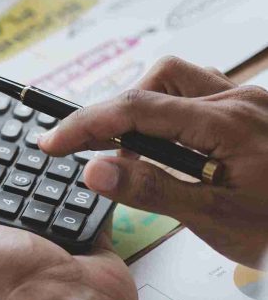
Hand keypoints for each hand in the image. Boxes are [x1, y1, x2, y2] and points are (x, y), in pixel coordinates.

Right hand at [40, 56, 267, 267]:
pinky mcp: (258, 110)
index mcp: (230, 124)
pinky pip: (206, 92)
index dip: (86, 124)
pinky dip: (177, 110)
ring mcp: (253, 101)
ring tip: (140, 153)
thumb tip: (96, 168)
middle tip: (102, 155)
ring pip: (182, 78)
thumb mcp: (219, 221)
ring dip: (150, 105)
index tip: (52, 143)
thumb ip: (154, 189)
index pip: (138, 109)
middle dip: (121, 110)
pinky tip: (178, 146)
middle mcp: (242, 100)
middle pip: (160, 78)